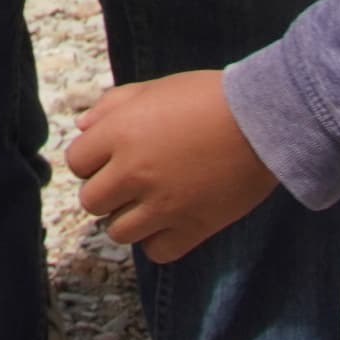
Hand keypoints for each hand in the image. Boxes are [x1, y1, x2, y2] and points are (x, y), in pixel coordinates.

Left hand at [65, 70, 280, 261]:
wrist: (263, 120)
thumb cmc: (208, 97)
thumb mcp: (154, 88)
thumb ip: (112, 106)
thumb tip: (83, 128)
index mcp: (120, 134)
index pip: (76, 162)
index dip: (91, 160)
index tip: (111, 157)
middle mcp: (134, 173)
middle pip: (91, 201)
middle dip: (106, 191)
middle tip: (130, 182)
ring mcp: (163, 205)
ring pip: (117, 232)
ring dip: (128, 219)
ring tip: (150, 203)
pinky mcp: (193, 228)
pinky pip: (156, 252)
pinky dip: (158, 241)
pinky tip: (170, 222)